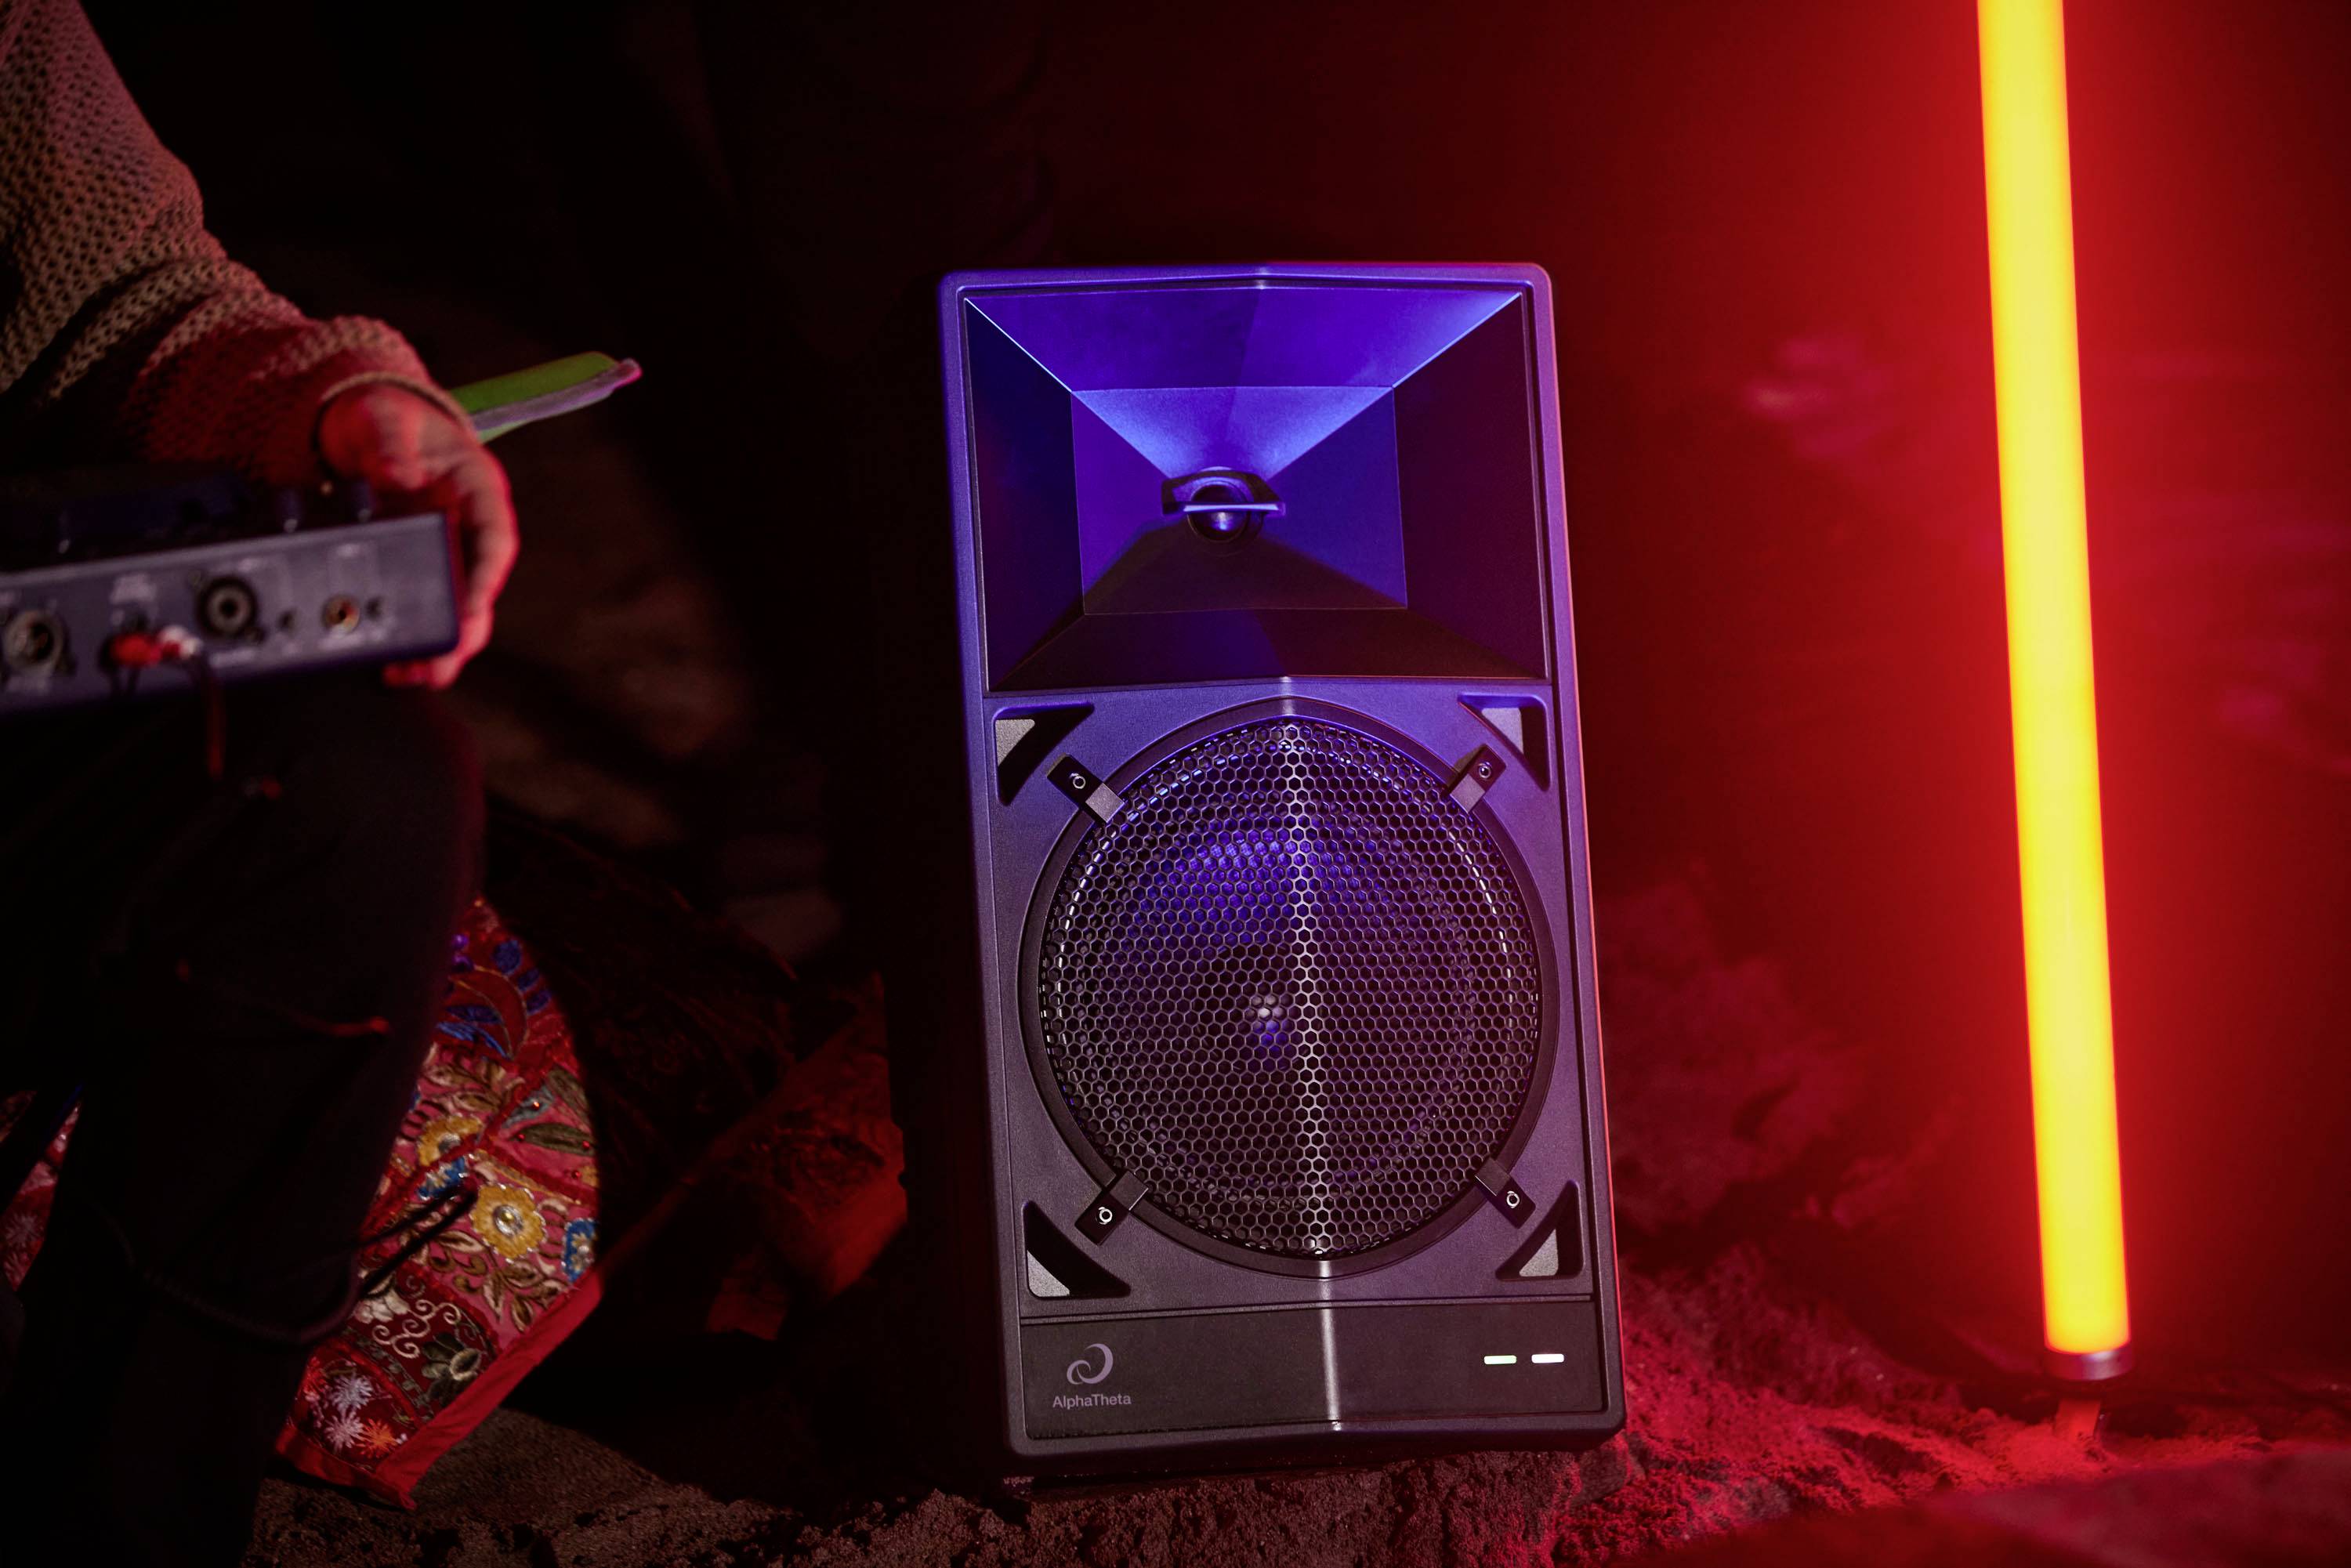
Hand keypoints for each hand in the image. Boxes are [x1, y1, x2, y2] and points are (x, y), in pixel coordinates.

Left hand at [317, 383, 516, 687]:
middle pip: (477, 587)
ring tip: (412, 676)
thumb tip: (397, 479)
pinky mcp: (412, 567)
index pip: (494, 538)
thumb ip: (388, 443)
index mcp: (476, 487)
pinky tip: (389, 663)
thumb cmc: (380, 414)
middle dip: (463, 631)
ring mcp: (442, 550)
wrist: (358, 421)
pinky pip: (419, 607)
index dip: (486, 578)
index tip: (472, 611)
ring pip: (453, 608)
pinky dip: (408, 636)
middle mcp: (467, 527)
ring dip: (438, 646)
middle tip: (440, 666)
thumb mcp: (381, 416)